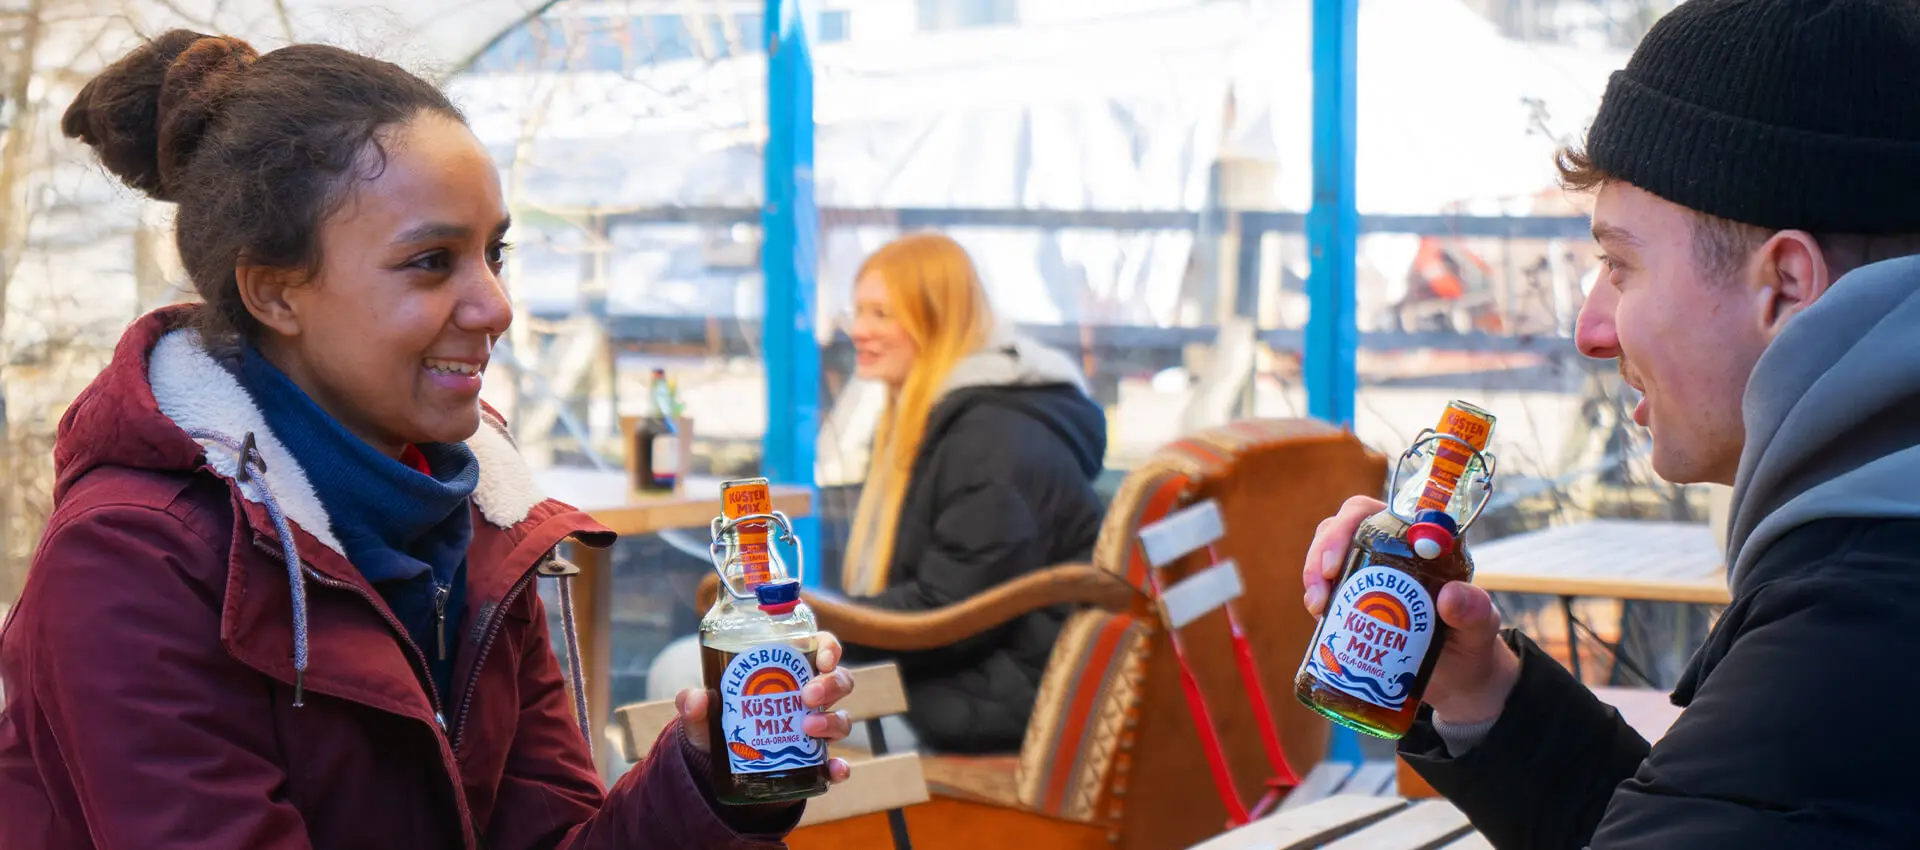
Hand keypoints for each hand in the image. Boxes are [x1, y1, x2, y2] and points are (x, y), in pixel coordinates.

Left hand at [676, 631, 854, 782]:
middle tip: (807, 696)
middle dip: (830, 685)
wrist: (719, 769)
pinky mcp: (814, 763)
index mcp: (790, 674)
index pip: (821, 649)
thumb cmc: (719, 725)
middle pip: (840, 681)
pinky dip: (839, 767)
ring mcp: (816, 730)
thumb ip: (694, 704)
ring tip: (807, 729)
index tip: (823, 657)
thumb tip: (695, 698)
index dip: (830, 648)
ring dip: (831, 722)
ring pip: (842, 719)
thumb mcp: (703, 714)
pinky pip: (835, 764)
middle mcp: (810, 699)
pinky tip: (835, 770)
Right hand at [1302, 495, 1519, 724]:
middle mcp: (1391, 551)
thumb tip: (1449, 596)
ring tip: (1316, 607)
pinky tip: (1319, 620)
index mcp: (1421, 542)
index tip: (1337, 562)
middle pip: (1342, 528)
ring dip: (1313, 576)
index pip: (1378, 513)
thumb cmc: (1473, 645)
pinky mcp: (1353, 602)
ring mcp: (1368, 576)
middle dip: (1322, 552)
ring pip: (1328, 555)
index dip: (1348, 524)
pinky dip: (1316, 599)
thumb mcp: (1481, 628)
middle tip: (1320, 590)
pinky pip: (1325, 588)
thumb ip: (1475, 610)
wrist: (1458, 680)